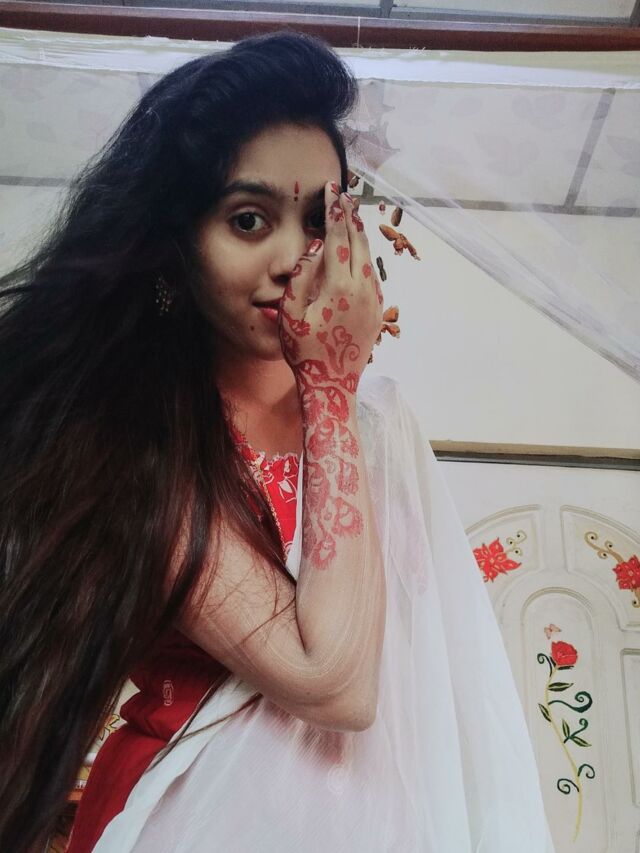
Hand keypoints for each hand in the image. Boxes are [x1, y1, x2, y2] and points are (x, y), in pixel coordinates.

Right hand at [278, 180, 383, 399]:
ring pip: (369, 258)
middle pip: (359, 242)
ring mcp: (374, 301)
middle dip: (350, 216)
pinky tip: (358, 252)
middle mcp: (363, 290)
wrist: (332, 385)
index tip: (331, 191)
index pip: (339, 238)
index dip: (334, 212)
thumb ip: (300, 276)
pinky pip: (372, 276)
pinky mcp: (378, 312)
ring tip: (351, 216)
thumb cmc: (305, 352)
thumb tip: (315, 247)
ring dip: (360, 235)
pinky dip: (365, 258)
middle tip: (344, 195)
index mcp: (339, 287)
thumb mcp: (290, 315)